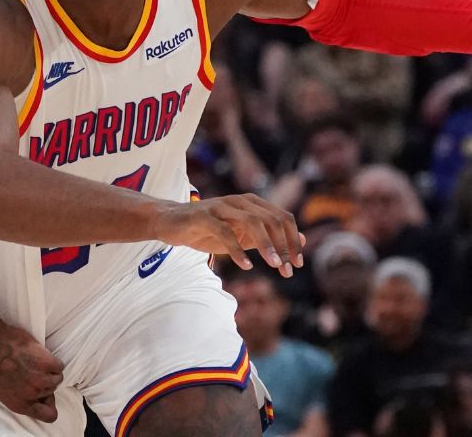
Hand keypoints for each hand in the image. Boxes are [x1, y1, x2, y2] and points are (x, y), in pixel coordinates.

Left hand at [0, 320, 64, 421]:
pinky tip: (41, 354)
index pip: (48, 415)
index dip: (48, 405)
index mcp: (19, 404)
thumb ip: (16, 397)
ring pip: (57, 378)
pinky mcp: (47, 362)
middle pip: (50, 391)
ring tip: (37, 361)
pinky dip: (52, 360)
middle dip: (45, 382)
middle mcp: (32, 394)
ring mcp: (41, 379)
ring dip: (50, 370)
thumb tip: (27, 395)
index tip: (46, 397)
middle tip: (33, 370)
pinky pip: (59, 365)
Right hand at [155, 194, 304, 276]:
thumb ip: (268, 237)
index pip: (283, 217)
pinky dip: (238, 250)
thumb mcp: (242, 236)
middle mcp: (239, 201)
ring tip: (274, 265)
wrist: (170, 223)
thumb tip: (301, 241)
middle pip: (271, 220)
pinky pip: (225, 232)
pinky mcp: (203, 216)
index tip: (298, 264)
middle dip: (284, 245)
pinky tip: (245, 266)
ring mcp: (221, 207)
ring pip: (252, 222)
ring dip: (266, 245)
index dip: (293, 240)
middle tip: (288, 270)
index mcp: (252, 204)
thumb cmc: (208, 230)